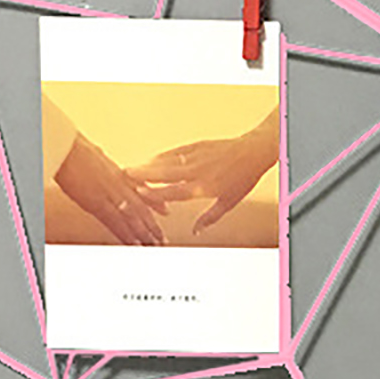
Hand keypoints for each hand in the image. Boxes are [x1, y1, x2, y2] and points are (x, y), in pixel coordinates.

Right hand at [53, 133, 166, 245]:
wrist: (67, 147)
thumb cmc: (77, 149)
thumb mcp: (100, 155)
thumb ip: (111, 165)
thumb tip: (114, 165)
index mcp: (120, 174)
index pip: (143, 191)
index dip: (156, 204)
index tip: (167, 213)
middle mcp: (120, 186)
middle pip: (141, 209)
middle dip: (153, 226)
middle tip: (163, 240)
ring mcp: (111, 196)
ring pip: (133, 219)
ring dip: (144, 235)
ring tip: (154, 246)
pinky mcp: (98, 204)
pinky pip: (116, 223)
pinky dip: (126, 235)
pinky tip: (134, 245)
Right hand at [128, 107, 279, 235]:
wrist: (254, 151)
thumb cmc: (243, 179)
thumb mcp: (229, 202)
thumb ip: (209, 217)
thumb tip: (195, 232)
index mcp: (205, 187)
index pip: (175, 192)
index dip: (156, 193)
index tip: (139, 194)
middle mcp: (199, 171)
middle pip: (166, 174)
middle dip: (144, 175)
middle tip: (125, 177)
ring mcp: (197, 156)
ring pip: (169, 161)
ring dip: (149, 165)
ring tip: (132, 169)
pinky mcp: (198, 145)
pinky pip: (176, 151)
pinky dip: (163, 155)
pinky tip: (152, 159)